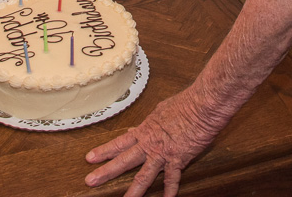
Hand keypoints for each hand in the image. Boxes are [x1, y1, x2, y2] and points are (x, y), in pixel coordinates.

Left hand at [85, 90, 222, 196]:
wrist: (201, 106)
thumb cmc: (184, 103)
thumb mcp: (161, 111)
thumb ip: (149, 123)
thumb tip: (139, 127)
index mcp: (145, 130)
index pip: (120, 143)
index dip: (104, 151)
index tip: (90, 158)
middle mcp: (150, 144)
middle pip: (123, 160)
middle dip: (106, 172)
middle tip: (90, 180)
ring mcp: (163, 153)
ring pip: (144, 176)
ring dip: (133, 191)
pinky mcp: (178, 159)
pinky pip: (172, 178)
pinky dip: (170, 190)